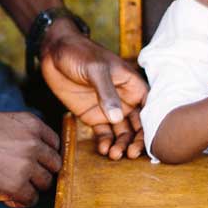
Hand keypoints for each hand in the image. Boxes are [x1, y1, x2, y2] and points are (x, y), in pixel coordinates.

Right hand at [0, 111, 60, 207]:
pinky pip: (30, 199)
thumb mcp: (0, 119)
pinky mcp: (16, 186)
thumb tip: (32, 143)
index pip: (55, 142)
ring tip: (16, 187)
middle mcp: (33, 143)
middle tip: (28, 177)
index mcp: (31, 123)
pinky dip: (21, 201)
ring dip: (32, 187)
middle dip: (42, 171)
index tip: (38, 162)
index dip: (46, 154)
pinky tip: (9, 197)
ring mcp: (27, 165)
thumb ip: (21, 130)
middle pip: (54, 164)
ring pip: (45, 183)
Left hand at [39, 22, 147, 159]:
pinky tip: (103, 149)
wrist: (55, 52)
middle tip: (131, 154)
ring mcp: (108, 109)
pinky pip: (103, 132)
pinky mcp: (92, 115)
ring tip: (115, 155)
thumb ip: (107, 93)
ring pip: (121, 132)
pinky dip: (105, 142)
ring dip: (120, 144)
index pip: (149, 108)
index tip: (151, 142)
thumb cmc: (80, 53)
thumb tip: (118, 118)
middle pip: (137, 125)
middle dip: (136, 141)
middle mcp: (124, 99)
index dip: (152, 125)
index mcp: (132, 85)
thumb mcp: (96, 70)